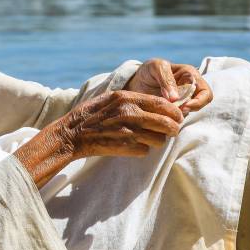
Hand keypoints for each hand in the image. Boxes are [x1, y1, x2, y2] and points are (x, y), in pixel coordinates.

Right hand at [56, 90, 183, 159]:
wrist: (71, 134)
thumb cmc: (91, 114)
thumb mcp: (111, 98)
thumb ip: (133, 99)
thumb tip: (159, 103)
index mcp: (127, 98)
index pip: (163, 103)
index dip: (174, 112)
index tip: (177, 117)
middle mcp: (130, 113)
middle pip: (167, 123)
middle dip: (173, 129)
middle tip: (172, 131)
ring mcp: (128, 131)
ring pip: (159, 139)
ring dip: (157, 141)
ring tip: (148, 139)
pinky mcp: (125, 148)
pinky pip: (145, 151)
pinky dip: (141, 150)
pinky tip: (132, 146)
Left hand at [124, 58, 212, 114]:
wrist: (135, 81)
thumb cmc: (149, 70)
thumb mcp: (156, 67)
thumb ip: (166, 80)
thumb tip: (175, 99)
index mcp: (190, 76)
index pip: (205, 93)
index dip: (198, 102)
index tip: (183, 106)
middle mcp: (190, 90)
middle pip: (199, 105)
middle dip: (187, 110)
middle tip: (173, 113)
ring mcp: (182, 102)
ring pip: (188, 113)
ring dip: (178, 116)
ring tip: (164, 113)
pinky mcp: (173, 111)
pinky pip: (177, 119)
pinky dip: (170, 120)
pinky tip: (160, 118)